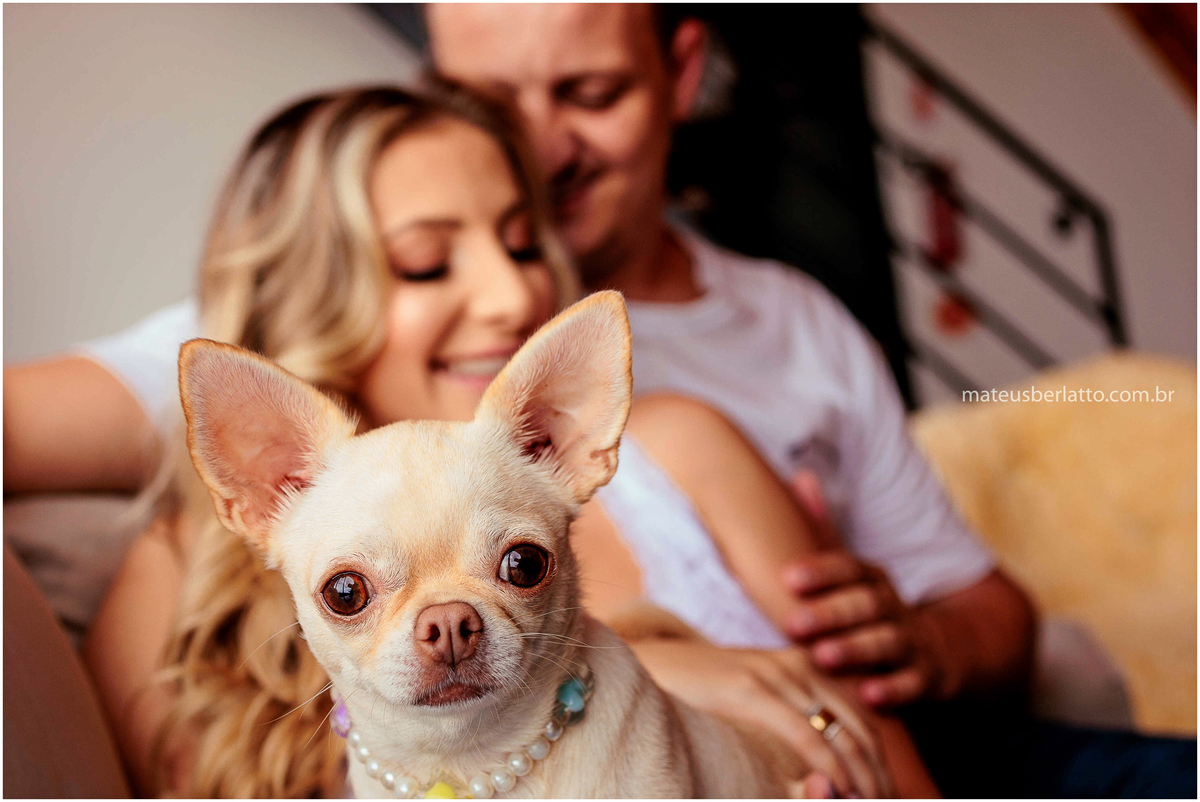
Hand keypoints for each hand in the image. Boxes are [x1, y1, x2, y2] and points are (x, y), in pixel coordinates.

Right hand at [630, 639, 890, 797]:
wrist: (647, 663)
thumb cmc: (699, 691)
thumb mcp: (753, 701)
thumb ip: (787, 717)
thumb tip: (820, 768)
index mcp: (803, 666)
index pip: (861, 719)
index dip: (880, 764)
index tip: (885, 799)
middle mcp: (798, 665)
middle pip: (861, 728)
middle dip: (879, 777)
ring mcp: (775, 675)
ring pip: (842, 734)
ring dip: (863, 779)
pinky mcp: (751, 689)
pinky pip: (807, 736)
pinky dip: (830, 768)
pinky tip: (838, 790)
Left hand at [786, 472, 948, 707]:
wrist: (947, 647)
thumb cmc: (875, 608)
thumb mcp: (854, 570)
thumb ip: (824, 529)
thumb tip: (800, 476)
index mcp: (871, 579)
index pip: (848, 568)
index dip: (821, 572)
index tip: (787, 577)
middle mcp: (892, 606)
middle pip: (864, 605)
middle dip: (829, 613)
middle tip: (793, 623)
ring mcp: (913, 641)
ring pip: (886, 643)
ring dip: (856, 650)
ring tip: (824, 656)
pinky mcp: (929, 678)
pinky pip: (913, 684)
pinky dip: (893, 690)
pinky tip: (868, 696)